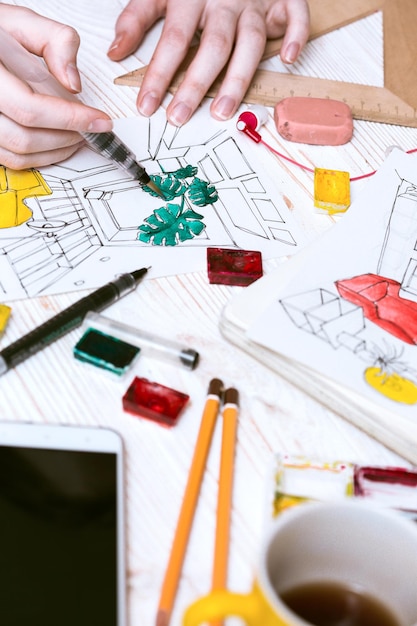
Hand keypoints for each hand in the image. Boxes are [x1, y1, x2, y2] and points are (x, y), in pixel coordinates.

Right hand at [0, 5, 112, 168]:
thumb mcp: (21, 22)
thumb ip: (55, 42)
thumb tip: (73, 83)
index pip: (30, 109)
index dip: (70, 118)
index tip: (99, 120)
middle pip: (26, 138)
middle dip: (67, 137)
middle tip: (91, 128)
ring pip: (19, 154)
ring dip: (56, 150)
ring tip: (78, 135)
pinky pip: (12, 159)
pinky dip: (41, 156)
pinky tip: (58, 142)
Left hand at [108, 0, 309, 125]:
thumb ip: (137, 17)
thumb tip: (115, 51)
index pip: (172, 40)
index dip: (159, 74)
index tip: (146, 106)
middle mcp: (224, 0)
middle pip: (211, 46)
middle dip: (194, 85)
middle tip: (178, 117)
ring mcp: (255, 0)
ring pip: (249, 42)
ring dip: (238, 79)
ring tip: (221, 112)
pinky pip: (295, 14)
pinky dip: (295, 35)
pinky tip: (286, 59)